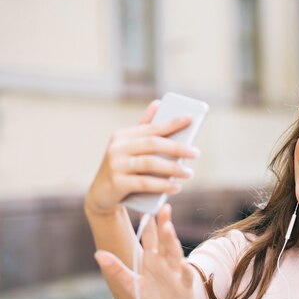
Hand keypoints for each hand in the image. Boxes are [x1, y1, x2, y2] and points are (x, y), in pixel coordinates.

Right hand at [85, 101, 199, 215]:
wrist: (101, 195)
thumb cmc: (123, 168)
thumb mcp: (131, 148)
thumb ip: (145, 129)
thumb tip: (158, 103)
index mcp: (123, 136)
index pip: (152, 128)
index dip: (172, 123)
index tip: (191, 118)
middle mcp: (117, 148)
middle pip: (152, 144)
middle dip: (177, 147)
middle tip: (196, 153)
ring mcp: (116, 165)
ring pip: (149, 163)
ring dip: (173, 168)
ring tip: (189, 173)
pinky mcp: (117, 183)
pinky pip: (144, 183)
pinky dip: (162, 185)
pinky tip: (176, 188)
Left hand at [94, 204, 200, 298]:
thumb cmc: (158, 298)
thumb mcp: (133, 284)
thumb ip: (117, 269)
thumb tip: (98, 253)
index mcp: (153, 260)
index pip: (150, 239)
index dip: (147, 225)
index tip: (144, 209)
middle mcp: (166, 263)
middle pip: (164, 241)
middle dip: (163, 225)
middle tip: (163, 207)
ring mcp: (176, 273)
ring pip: (174, 254)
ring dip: (171, 241)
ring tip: (168, 228)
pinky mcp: (185, 286)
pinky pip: (185, 277)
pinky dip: (185, 270)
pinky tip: (183, 263)